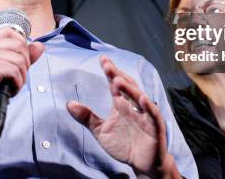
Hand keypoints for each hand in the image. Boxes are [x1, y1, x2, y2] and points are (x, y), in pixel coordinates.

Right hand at [0, 27, 43, 115]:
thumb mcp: (5, 72)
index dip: (22, 46)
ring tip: (12, 86)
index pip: (9, 32)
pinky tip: (10, 91)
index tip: (20, 62)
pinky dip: (17, 84)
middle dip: (25, 64)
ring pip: (19, 59)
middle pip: (18, 44)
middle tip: (16, 78)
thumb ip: (22, 57)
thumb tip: (39, 45)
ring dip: (21, 77)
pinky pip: (14, 71)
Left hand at [67, 56, 179, 177]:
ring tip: (118, 79)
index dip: (110, 72)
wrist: (142, 164)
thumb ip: (87, 117)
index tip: (102, 59)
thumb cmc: (124, 144)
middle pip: (127, 87)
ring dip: (129, 88)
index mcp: (122, 104)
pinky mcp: (155, 127)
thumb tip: (69, 103)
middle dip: (118, 75)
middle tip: (107, 65)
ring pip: (139, 98)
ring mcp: (146, 115)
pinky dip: (149, 107)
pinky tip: (143, 100)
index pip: (116, 85)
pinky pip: (153, 115)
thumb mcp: (101, 131)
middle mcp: (134, 106)